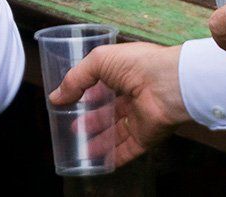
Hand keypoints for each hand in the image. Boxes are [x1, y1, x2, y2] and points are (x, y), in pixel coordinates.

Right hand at [49, 43, 188, 167]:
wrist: (169, 84)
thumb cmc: (136, 65)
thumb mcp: (98, 61)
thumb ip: (76, 79)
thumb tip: (56, 97)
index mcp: (125, 74)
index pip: (103, 86)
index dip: (86, 94)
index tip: (68, 103)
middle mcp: (134, 96)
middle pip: (109, 113)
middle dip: (91, 121)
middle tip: (73, 128)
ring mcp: (140, 118)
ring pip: (117, 134)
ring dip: (99, 142)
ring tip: (80, 148)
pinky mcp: (146, 137)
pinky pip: (128, 150)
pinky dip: (114, 158)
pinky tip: (99, 163)